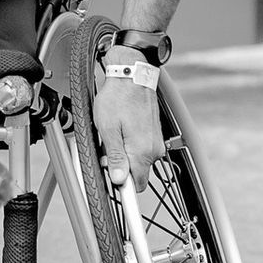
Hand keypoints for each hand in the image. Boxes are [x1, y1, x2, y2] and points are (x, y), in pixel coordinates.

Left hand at [91, 64, 161, 190]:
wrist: (131, 77)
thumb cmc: (118, 99)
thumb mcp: (108, 129)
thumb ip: (115, 157)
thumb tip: (119, 179)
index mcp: (143, 151)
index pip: (137, 185)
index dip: (122, 184)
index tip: (111, 173)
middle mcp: (154, 149)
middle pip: (137, 173)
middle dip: (121, 167)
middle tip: (106, 150)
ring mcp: (156, 142)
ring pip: (139, 161)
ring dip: (125, 155)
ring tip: (113, 136)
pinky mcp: (154, 134)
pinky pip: (142, 149)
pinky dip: (131, 145)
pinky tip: (121, 131)